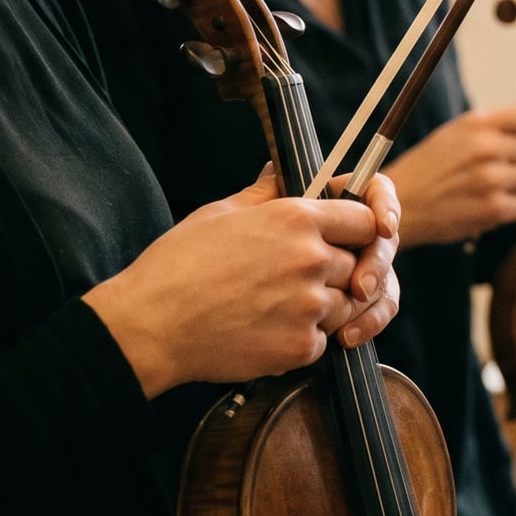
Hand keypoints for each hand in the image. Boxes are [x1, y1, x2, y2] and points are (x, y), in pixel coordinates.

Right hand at [85, 166, 402, 398]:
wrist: (149, 325)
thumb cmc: (177, 266)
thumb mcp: (220, 214)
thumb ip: (265, 193)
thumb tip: (281, 170)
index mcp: (296, 219)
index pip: (366, 220)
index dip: (357, 231)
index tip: (342, 240)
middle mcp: (311, 258)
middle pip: (356, 265)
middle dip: (334, 272)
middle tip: (290, 280)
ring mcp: (310, 304)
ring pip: (344, 305)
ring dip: (321, 308)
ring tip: (273, 306)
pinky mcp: (301, 345)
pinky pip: (322, 340)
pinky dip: (300, 339)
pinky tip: (264, 330)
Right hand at [383, 103, 515, 245]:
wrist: (399, 203)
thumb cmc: (432, 166)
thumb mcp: (459, 132)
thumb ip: (499, 126)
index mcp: (479, 122)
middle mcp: (486, 147)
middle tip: (514, 167)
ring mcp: (490, 179)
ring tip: (498, 186)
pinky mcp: (492, 209)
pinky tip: (493, 203)